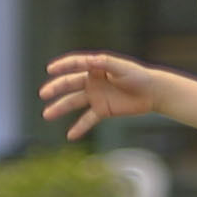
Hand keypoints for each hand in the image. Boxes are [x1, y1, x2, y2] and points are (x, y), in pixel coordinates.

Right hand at [38, 54, 157, 136]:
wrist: (153, 93)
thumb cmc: (139, 76)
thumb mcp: (122, 68)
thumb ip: (106, 64)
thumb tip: (90, 61)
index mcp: (96, 68)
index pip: (75, 64)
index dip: (62, 66)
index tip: (50, 69)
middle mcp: (92, 81)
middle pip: (70, 84)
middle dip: (56, 89)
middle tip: (43, 94)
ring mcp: (96, 96)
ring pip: (73, 102)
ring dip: (60, 108)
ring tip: (46, 115)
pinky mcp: (102, 110)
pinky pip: (87, 119)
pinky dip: (79, 127)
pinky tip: (70, 136)